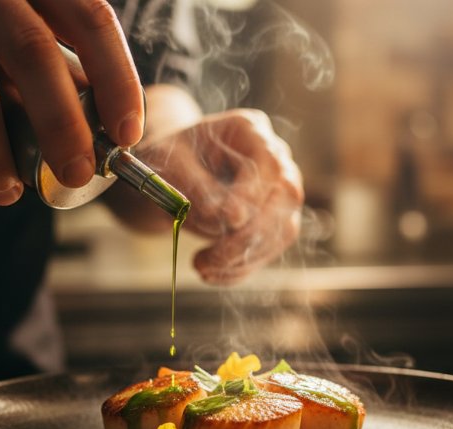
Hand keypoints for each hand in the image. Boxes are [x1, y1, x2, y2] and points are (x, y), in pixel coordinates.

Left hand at [106, 88, 303, 284]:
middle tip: (210, 258)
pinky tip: (211, 274)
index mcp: (249, 131)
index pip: (270, 164)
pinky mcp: (272, 223)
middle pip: (286, 197)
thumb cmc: (167, 161)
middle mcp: (274, 159)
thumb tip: (229, 218)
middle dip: (249, 234)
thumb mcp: (169, 166)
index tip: (228, 220)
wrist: (165, 177)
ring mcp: (278, 192)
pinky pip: (268, 250)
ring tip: (202, 267)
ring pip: (283, 229)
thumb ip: (197, 187)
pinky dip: (240, 269)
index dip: (253, 195)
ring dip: (244, 257)